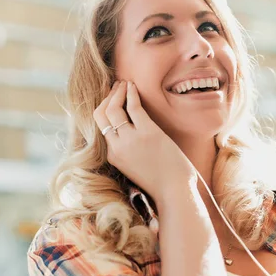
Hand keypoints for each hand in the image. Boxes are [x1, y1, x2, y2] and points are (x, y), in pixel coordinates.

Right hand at [93, 81, 196, 200]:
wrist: (175, 191)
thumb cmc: (162, 182)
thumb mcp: (136, 168)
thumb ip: (128, 152)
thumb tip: (131, 135)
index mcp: (113, 156)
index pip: (100, 127)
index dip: (104, 109)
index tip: (111, 98)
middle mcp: (117, 146)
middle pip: (101, 115)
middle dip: (107, 98)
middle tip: (116, 86)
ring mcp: (131, 139)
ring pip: (114, 108)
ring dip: (118, 92)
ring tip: (125, 83)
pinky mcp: (147, 132)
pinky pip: (133, 106)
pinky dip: (131, 93)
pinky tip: (133, 86)